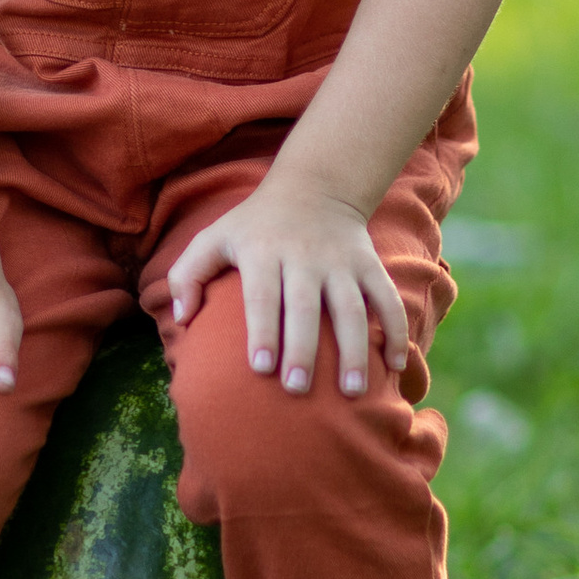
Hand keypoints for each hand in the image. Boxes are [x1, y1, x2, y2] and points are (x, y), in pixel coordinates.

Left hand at [166, 179, 408, 397]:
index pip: (262, 295)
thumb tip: (181, 318)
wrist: (314, 186)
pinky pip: (386, 298)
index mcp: (263, 251)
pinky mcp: (369, 264)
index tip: (260, 369)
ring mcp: (340, 261)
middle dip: (303, 348)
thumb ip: (188, 275)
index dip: (262, 331)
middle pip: (305, 306)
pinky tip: (397, 366)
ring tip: (352, 391)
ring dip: (355, 349)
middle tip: (298, 389)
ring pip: (352, 307)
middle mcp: (303, 257)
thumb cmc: (254, 225)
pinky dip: (396, 330)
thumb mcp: (215, 237)